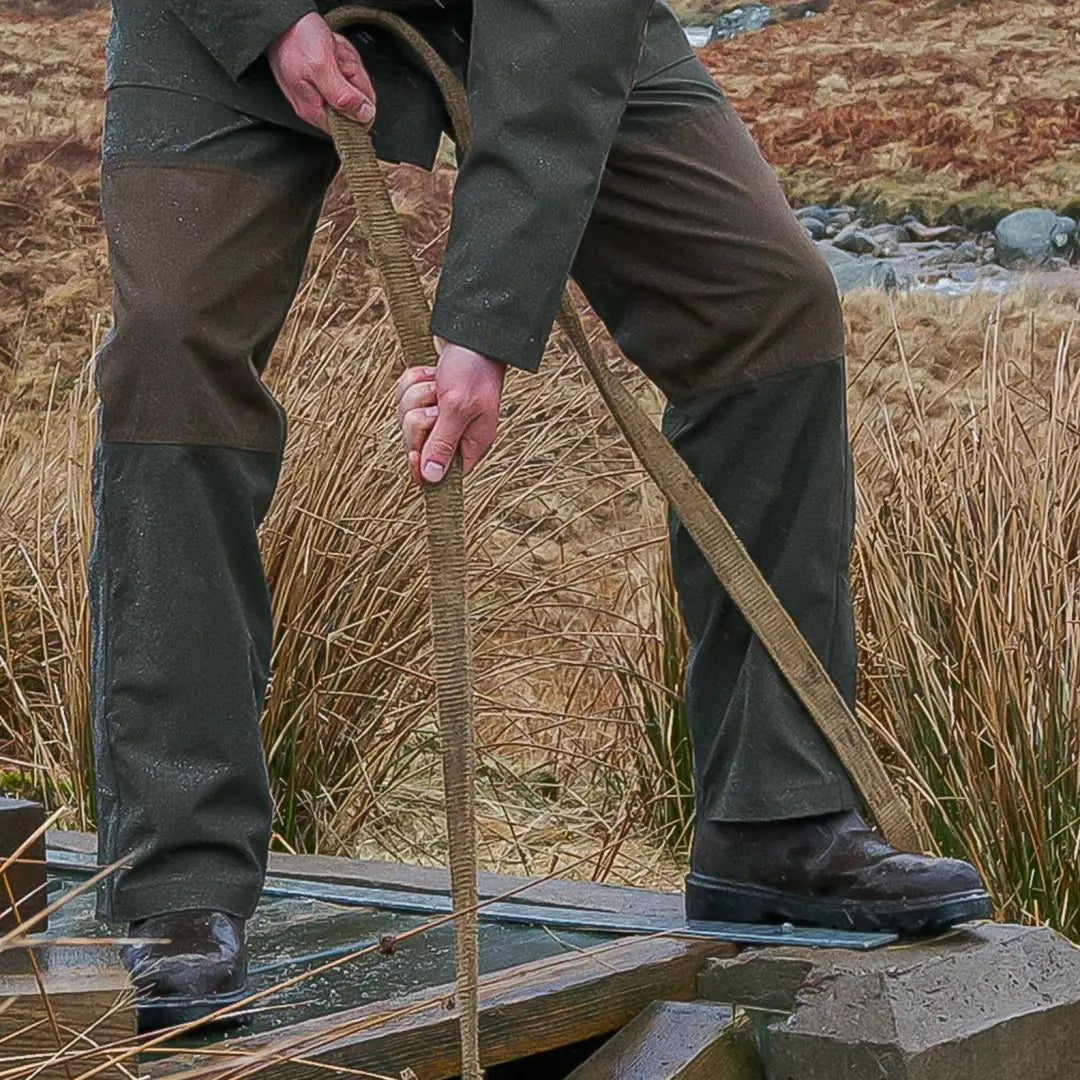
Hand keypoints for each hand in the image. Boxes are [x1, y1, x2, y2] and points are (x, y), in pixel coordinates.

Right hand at [267, 13, 375, 132]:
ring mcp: (322, 91)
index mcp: (314, 111)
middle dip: (353, 77)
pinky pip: (347, 72)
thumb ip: (343, 96)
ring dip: (349, 63)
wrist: (285, 18)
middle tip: (339, 61)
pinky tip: (334, 50)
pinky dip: (345, 57)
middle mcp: (317, 105)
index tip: (350, 81)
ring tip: (334, 53)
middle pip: (355, 103)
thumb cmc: (296, 39)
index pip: (352, 123)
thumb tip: (364, 116)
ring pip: (353, 84)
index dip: (360, 101)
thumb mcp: (322, 67)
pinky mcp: (326, 77)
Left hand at [395, 344, 505, 483]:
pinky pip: (402, 398)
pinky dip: (411, 382)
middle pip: (415, 445)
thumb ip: (442, 444)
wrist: (472, 333)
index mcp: (469, 444)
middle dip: (419, 418)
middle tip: (436, 402)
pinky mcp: (425, 397)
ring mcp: (437, 415)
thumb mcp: (457, 408)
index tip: (414, 452)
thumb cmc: (473, 369)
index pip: (438, 472)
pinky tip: (430, 373)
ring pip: (405, 419)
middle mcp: (453, 433)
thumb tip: (432, 479)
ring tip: (437, 382)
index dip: (421, 463)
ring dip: (415, 396)